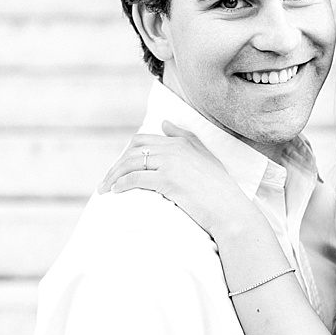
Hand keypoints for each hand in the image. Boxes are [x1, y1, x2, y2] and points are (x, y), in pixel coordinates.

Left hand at [99, 121, 253, 238]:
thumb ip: (185, 138)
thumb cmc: (220, 191)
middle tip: (106, 182)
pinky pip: (136, 178)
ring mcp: (171, 163)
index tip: (118, 170)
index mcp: (181, 142)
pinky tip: (116, 192)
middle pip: (133, 150)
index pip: (143, 140)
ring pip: (130, 163)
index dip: (126, 154)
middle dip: (116, 165)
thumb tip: (164, 123)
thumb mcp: (205, 158)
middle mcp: (174, 148)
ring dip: (113, 176)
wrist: (230, 211)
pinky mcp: (167, 180)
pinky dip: (122, 184)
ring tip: (105, 190)